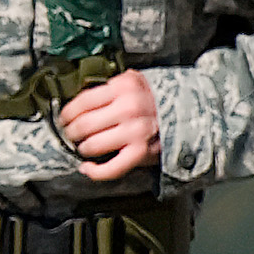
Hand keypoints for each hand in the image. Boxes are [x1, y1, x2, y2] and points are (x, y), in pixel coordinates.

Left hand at [56, 67, 160, 187]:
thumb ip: (111, 86)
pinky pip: (111, 168)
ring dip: (82, 149)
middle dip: (71, 132)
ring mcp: (135, 130)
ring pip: (92, 145)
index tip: (64, 118)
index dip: (68, 113)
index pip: (83, 101)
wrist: (189, 115)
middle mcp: (129, 107)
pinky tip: (88, 168)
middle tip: (70, 134)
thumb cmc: (157, 101)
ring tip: (83, 147)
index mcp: (124, 87)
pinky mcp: (141, 151)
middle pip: (84, 124)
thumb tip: (80, 100)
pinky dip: (95, 172)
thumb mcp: (135, 81)